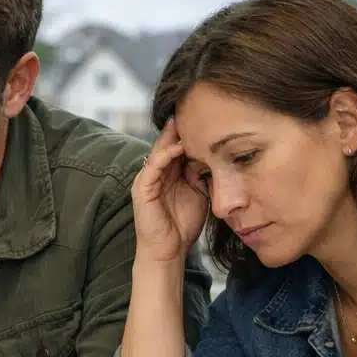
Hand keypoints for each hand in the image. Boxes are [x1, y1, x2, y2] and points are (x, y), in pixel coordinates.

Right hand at [132, 118, 207, 264]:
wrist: (169, 250)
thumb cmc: (183, 224)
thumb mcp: (199, 193)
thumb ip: (202, 174)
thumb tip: (214, 156)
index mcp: (169, 172)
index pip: (178, 145)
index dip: (190, 131)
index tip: (207, 115)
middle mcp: (156, 172)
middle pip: (168, 142)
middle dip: (180, 126)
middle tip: (193, 106)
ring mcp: (147, 179)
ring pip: (160, 150)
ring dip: (174, 136)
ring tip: (187, 120)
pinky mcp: (142, 189)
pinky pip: (153, 166)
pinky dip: (166, 154)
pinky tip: (180, 146)